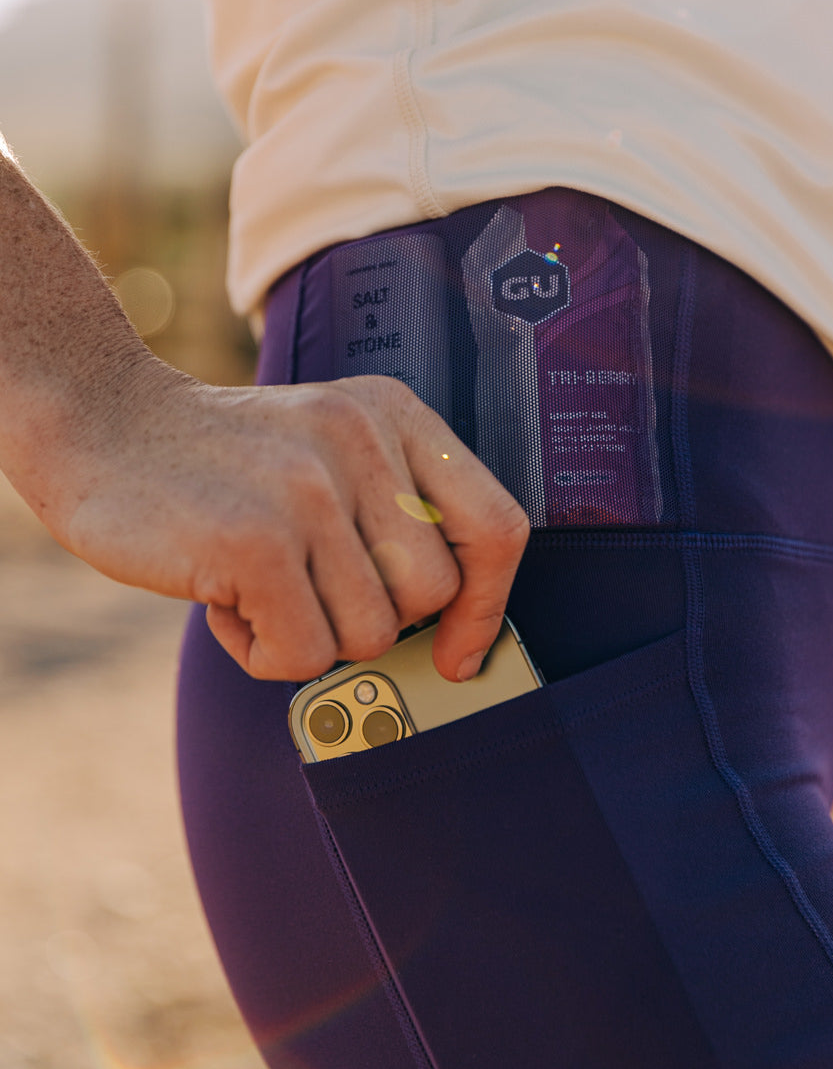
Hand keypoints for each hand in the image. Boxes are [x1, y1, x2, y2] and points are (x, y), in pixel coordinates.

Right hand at [59, 369, 529, 683]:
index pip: (495, 526)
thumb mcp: (324, 449)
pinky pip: (305, 654)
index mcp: (393, 414)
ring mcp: (309, 487)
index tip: (457, 653)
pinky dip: (263, 653)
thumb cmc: (221, 465)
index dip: (488, 607)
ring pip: (370, 633)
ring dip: (308, 636)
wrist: (101, 423)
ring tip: (256, 583)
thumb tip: (451, 640)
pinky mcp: (257, 539)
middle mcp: (363, 439)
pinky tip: (224, 601)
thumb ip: (390, 515)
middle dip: (371, 618)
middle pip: (433, 593)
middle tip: (306, 590)